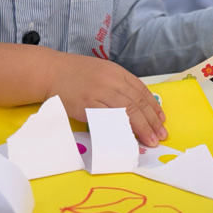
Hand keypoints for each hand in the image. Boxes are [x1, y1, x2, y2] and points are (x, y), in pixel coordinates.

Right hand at [48, 54, 167, 147]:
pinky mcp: (86, 105)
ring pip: (127, 112)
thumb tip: (137, 105)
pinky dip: (121, 130)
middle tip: (160, 136)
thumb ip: (118, 85)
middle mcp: (110, 81)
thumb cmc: (75, 73)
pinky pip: (108, 119)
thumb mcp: (102, 71)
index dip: (154, 108)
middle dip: (152, 122)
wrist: (51, 71)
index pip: (142, 91)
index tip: (161, 121)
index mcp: (117, 72)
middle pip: (137, 103)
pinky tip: (128, 138)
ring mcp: (99, 93)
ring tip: (150, 140)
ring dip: (141, 128)